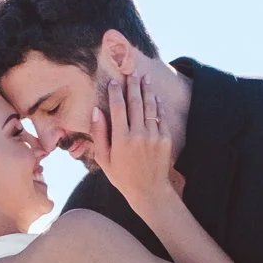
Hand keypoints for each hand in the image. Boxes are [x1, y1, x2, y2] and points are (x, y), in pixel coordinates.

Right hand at [89, 65, 180, 216]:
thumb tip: (96, 110)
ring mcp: (154, 136)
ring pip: (150, 107)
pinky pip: (161, 117)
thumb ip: (99, 134)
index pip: (118, 107)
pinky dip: (158, 105)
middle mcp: (139, 134)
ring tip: (145, 78)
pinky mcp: (166, 138)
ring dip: (147, 90)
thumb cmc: (122, 176)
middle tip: (132, 72)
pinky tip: (155, 97)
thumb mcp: (104, 159)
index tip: (114, 81)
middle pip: (135, 102)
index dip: (115, 92)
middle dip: (133, 85)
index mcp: (121, 139)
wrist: (149, 190)